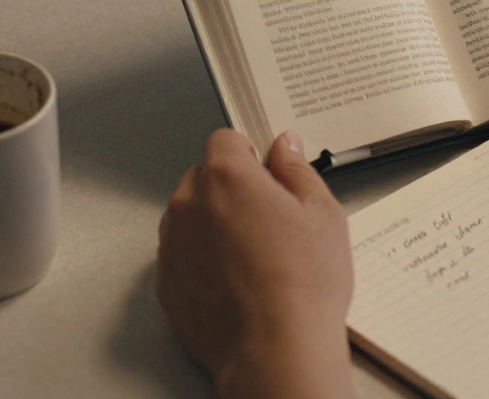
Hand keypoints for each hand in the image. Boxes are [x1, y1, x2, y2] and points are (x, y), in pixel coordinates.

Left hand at [156, 129, 353, 398]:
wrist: (276, 349)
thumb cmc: (303, 285)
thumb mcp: (322, 212)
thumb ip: (297, 169)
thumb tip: (284, 147)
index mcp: (226, 177)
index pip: (225, 140)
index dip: (250, 155)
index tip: (267, 175)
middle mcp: (189, 205)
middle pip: (203, 177)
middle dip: (231, 188)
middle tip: (268, 219)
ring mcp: (172, 246)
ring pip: (189, 216)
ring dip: (213, 223)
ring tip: (254, 256)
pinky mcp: (166, 284)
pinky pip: (181, 255)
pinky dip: (202, 260)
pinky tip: (236, 280)